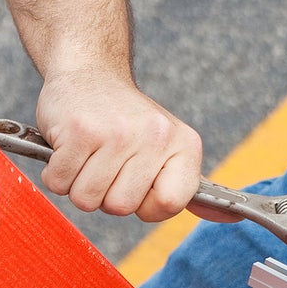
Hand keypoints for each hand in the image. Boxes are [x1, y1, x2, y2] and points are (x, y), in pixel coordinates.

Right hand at [34, 69, 203, 222]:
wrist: (90, 71)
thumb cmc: (126, 119)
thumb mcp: (168, 145)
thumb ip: (186, 185)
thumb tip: (230, 216)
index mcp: (184, 144)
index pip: (171, 204)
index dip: (146, 205)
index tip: (137, 183)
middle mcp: (155, 136)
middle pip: (121, 208)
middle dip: (106, 194)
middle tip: (107, 162)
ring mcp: (116, 133)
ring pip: (87, 200)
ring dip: (79, 183)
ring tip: (90, 154)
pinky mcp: (79, 131)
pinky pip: (58, 183)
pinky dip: (57, 172)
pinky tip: (70, 146)